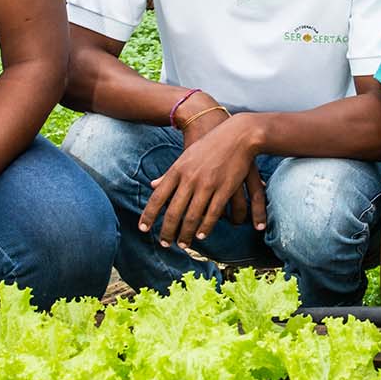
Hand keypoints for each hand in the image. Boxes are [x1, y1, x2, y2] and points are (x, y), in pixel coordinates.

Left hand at [141, 106, 265, 248]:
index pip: (158, 197)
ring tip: (183, 244)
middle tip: (165, 244)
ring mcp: (207, 185)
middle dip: (168, 231)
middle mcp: (189, 179)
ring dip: (186, 234)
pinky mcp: (224, 189)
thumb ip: (169, 173)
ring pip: (192, 216)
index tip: (143, 229)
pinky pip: (212, 213)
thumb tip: (152, 185)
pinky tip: (201, 235)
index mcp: (177, 170)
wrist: (237, 134)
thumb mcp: (185, 157)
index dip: (149, 215)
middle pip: (174, 212)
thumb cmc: (209, 145)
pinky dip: (205, 227)